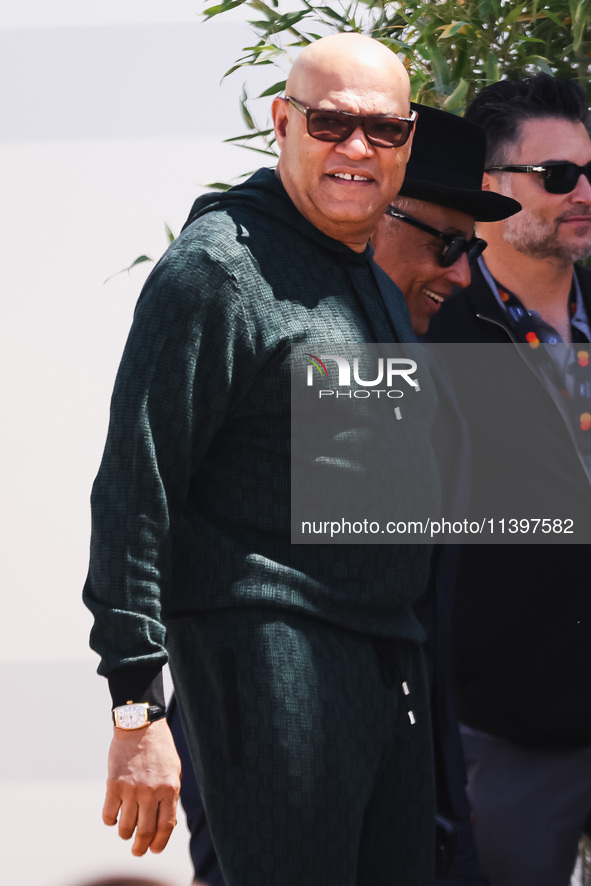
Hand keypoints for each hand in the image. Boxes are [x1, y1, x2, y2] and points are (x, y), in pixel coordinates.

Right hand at [103, 717, 181, 855]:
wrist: (140, 726)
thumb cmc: (160, 750)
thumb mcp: (173, 772)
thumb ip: (170, 797)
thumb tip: (165, 825)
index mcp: (170, 789)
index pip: (165, 826)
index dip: (159, 843)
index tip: (154, 849)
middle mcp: (151, 791)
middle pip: (145, 831)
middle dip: (141, 847)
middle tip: (137, 850)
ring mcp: (131, 789)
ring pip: (125, 827)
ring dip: (125, 834)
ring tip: (126, 832)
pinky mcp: (113, 785)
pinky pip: (109, 814)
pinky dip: (110, 820)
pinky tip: (114, 816)